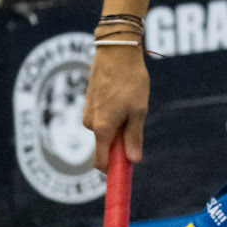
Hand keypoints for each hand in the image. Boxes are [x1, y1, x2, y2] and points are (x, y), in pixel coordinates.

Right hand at [83, 41, 148, 166]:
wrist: (115, 52)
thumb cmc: (130, 81)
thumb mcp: (138, 111)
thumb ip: (134, 137)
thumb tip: (133, 161)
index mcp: (102, 128)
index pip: (101, 162)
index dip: (113, 172)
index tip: (125, 174)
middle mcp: (90, 123)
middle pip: (104, 147)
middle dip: (119, 145)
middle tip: (137, 125)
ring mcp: (87, 112)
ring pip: (104, 131)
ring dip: (118, 127)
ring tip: (130, 104)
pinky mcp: (88, 103)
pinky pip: (101, 119)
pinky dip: (112, 116)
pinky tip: (122, 97)